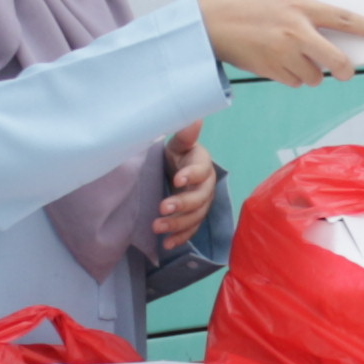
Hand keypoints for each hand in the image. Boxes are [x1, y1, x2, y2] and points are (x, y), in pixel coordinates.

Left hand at [151, 124, 218, 248]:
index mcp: (203, 165)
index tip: (177, 179)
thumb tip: (195, 119)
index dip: (191, 176)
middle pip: (199, 199)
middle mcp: (206, 187)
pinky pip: (191, 230)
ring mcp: (202, 204)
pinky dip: (180, 238)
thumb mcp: (179, 143)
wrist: (179, 168)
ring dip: (177, 225)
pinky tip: (166, 244)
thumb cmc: (179, 154)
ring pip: (195, 217)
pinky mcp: (195, 218)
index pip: (201, 171)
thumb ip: (185, 135)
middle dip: (181, 205)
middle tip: (161, 208)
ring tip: (157, 228)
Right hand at [197, 0, 363, 87]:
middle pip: (336, 60)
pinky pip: (294, 82)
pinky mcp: (270, 72)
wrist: (205, 25)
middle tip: (346, 68)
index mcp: (300, 7)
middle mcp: (295, 33)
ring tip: (298, 57)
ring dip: (313, 71)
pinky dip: (293, 76)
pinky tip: (280, 62)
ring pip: (314, 76)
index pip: (345, 19)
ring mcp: (283, 55)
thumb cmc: (239, 0)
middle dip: (346, 69)